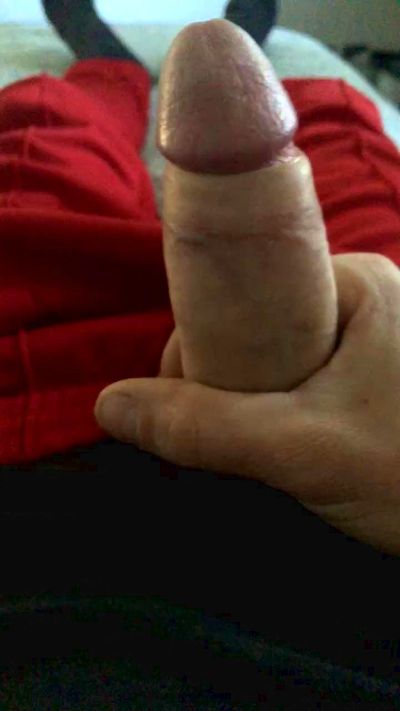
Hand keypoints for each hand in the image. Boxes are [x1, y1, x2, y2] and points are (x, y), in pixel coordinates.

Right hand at [95, 20, 399, 555]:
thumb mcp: (302, 449)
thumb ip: (206, 428)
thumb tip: (108, 404)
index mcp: (352, 281)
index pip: (240, 292)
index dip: (197, 345)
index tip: (186, 403)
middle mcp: (364, 295)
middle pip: (255, 323)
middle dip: (224, 380)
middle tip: (226, 440)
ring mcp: (375, 336)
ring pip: (278, 356)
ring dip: (251, 400)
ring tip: (256, 450)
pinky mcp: (378, 373)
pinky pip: (305, 377)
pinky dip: (281, 409)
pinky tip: (284, 446)